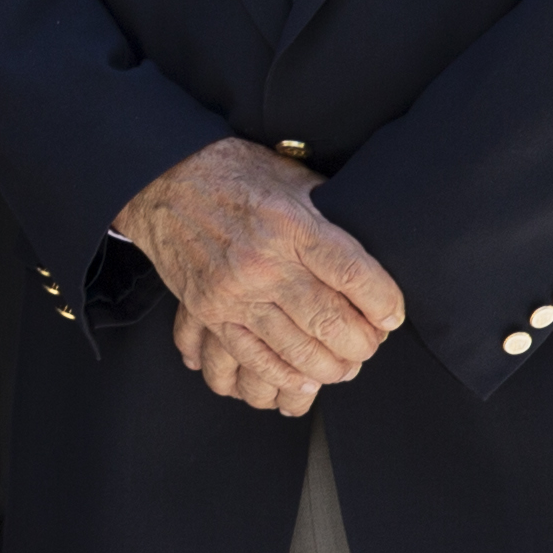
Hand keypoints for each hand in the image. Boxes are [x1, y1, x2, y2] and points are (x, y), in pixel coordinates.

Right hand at [117, 139, 408, 414]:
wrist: (160, 179)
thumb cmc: (233, 174)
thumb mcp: (291, 177)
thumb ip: (331, 210)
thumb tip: (374, 239)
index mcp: (290, 223)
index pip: (355, 275)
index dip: (385, 304)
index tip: (392, 314)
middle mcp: (262, 262)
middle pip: (330, 323)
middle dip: (363, 344)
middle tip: (371, 343)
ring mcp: (232, 292)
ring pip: (297, 351)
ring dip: (331, 367)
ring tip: (345, 364)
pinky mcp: (208, 311)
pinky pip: (253, 359)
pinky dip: (285, 377)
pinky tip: (305, 378)